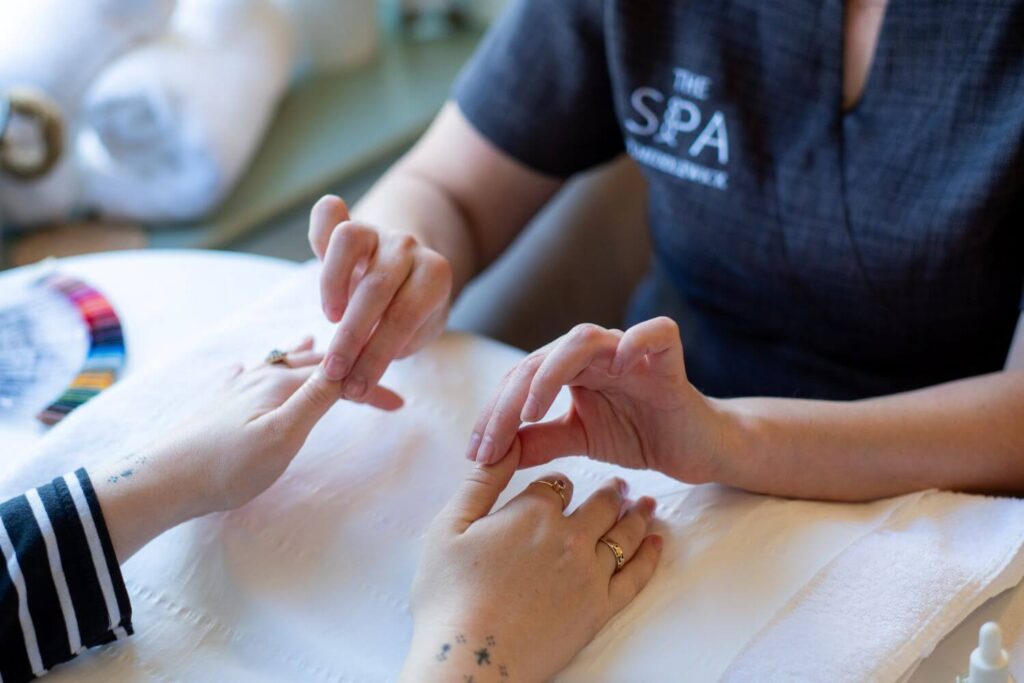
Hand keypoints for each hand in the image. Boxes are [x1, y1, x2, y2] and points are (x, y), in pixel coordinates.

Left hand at [95, 338, 386, 560]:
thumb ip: (316, 399)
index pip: (339, 375)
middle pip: (315, 363)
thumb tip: (348, 363)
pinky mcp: (217, 400)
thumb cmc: (226, 465)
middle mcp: (261, 374)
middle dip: (348, 365)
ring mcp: (237, 385)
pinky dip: (266, 363)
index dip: (371, 385)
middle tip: (375, 372)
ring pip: (282, 361)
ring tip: (321, 342)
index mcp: (281, 382)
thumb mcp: (282, 436)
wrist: (161, 479)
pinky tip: (255, 364)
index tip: (400, 404)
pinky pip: (249, 371)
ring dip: (310, 356)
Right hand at [309, 195, 452, 402]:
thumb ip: (390, 350)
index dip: (377, 355)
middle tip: (334, 372)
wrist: (414, 272)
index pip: (404, 317)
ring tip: (329, 319)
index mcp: (434, 276)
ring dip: (332, 283)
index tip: (356, 387)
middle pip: (376, 287)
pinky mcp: (351, 225)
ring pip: (350, 240)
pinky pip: (330, 215)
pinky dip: (320, 228)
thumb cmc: (411, 314)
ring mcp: (379, 232)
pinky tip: (315, 259)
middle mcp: (409, 248)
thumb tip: (354, 382)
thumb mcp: (414, 336)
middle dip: (351, 336)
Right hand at [401, 439, 662, 682]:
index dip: (559, 485)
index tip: (562, 487)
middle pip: (600, 504)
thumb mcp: (451, 526)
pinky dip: (650, 556)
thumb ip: (483, 480)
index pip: (558, 484)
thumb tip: (503, 440)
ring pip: (623, 534)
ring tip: (646, 504)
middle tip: (620, 485)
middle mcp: (568, 537)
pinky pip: (636, 576)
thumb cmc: (450, 596)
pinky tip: (656, 543)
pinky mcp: (600, 608)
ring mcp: (590, 573)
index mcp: (532, 512)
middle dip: (611, 491)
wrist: (471, 659)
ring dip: (637, 515)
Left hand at [466, 317, 726, 482]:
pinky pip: (655, 333)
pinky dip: (635, 342)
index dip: (493, 415)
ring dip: (550, 373)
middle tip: (492, 447)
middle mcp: (595, 353)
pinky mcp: (669, 358)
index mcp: (570, 369)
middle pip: (539, 358)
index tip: (476, 456)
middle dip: (508, 403)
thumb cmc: (640, 435)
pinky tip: (617, 366)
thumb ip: (539, 440)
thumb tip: (491, 454)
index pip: (520, 379)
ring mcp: (631, 351)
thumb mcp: (579, 440)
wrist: (697, 448)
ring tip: (534, 412)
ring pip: (582, 339)